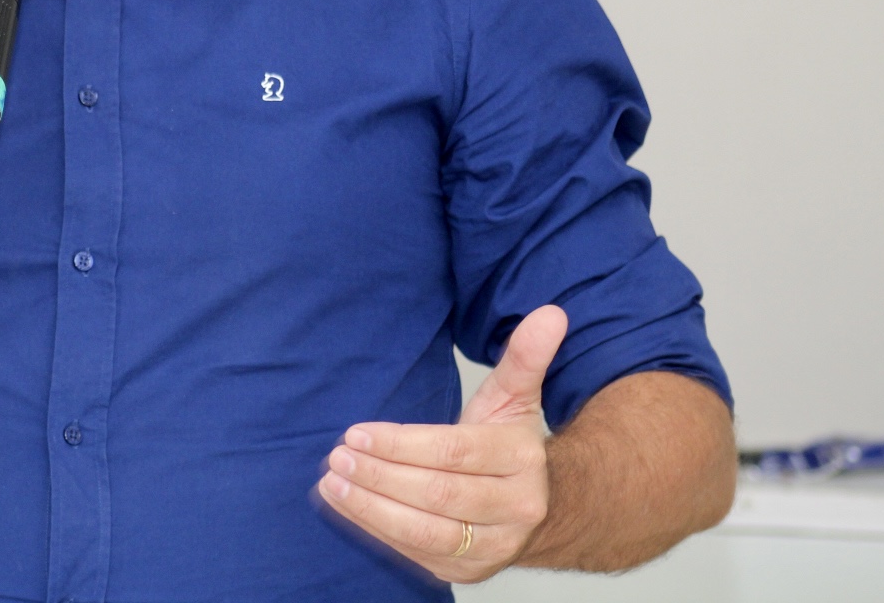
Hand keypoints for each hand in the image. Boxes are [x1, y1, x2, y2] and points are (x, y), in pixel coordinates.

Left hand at [318, 305, 568, 584]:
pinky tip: (347, 505)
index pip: (454, 452)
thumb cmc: (509, 444)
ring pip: (425, 532)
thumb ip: (524, 357)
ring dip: (371, 509)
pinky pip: (416, 554)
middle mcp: (515, 508)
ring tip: (333, 482)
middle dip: (381, 476)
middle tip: (338, 455)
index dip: (401, 445)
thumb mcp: (516, 397)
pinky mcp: (468, 571)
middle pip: (438, 494)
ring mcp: (493, 546)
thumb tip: (550, 313)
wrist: (543, 509)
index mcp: (522, 460)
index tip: (356, 433)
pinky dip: (376, 530)